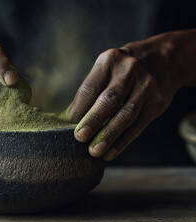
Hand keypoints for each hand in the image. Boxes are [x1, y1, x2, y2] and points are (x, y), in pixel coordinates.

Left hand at [67, 31, 195, 160]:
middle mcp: (129, 71)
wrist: (163, 59)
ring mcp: (146, 86)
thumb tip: (69, 120)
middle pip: (109, 100)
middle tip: (80, 137)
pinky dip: (122, 142)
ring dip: (108, 135)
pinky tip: (109, 153)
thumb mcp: (107, 69)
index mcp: (110, 61)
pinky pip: (137, 126)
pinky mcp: (157, 103)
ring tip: (94, 151)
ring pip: (125, 115)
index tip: (68, 124)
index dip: (79, 107)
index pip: (91, 87)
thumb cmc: (122, 71)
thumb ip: (91, 91)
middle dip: (93, 120)